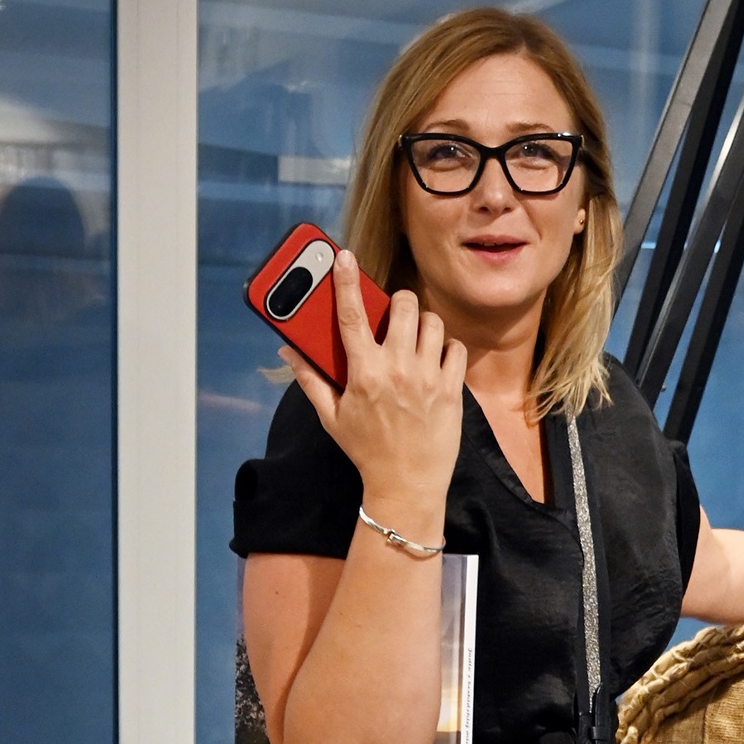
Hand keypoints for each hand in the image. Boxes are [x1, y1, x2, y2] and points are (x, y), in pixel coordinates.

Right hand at [278, 252, 466, 532]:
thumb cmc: (367, 452)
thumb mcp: (332, 417)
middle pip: (403, 304)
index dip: (345, 280)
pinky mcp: (452, 390)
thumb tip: (288, 350)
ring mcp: (428, 378)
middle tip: (394, 317)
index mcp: (364, 373)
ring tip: (415, 340)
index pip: (351, 314)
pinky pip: (455, 348)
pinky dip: (447, 348)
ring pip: (432, 321)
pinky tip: (436, 360)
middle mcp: (398, 369)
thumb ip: (310, 379)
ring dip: (423, 324)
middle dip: (397, 303)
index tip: (343, 256)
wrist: (407, 487)